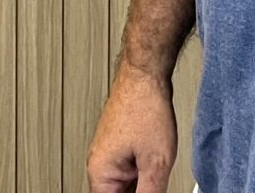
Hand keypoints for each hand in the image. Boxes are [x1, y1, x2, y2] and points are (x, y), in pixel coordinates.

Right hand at [86, 66, 178, 192]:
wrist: (146, 75)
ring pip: (123, 184)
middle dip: (136, 192)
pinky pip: (127, 170)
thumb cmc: (145, 107)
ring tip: (154, 171)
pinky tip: (154, 167)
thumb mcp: (156, 163)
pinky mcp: (117, 144)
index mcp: (99, 172)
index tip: (145, 192)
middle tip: (152, 183)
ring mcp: (107, 152)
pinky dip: (140, 174)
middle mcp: (98, 162)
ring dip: (139, 185)